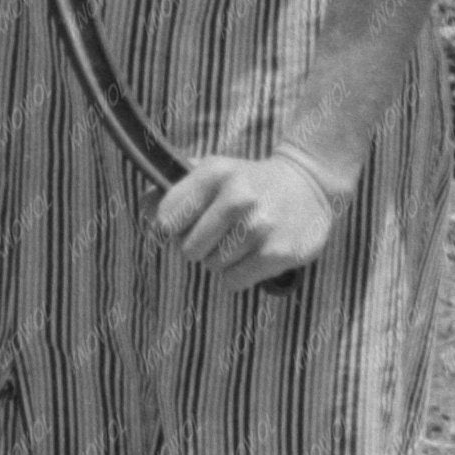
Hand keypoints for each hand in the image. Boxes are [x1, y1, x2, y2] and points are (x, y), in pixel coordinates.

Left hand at [154, 151, 347, 292]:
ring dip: (223, 260)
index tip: (190, 222)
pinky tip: (256, 253)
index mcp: (215, 172)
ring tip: (244, 239)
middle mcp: (237, 197)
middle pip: (188, 249)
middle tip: (223, 232)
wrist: (310, 185)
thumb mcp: (213, 172)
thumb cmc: (249, 182)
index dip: (175, 227)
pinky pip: (233, 282)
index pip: (166, 221)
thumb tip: (143, 209)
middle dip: (200, 246)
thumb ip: (173, 190)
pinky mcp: (278, 253)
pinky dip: (239, 275)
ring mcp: (259, 227)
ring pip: (212, 267)